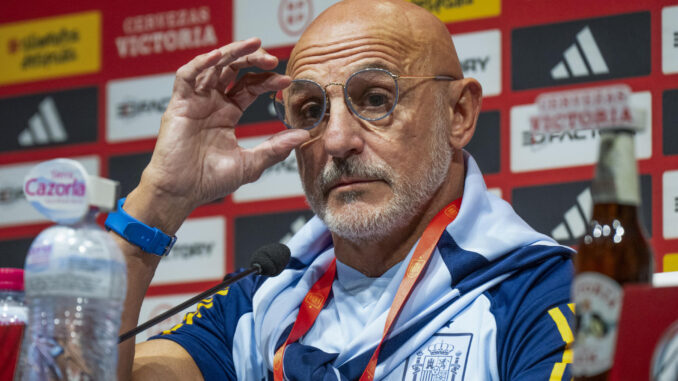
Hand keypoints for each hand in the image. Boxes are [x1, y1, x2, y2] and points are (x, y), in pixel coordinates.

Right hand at [139, 38, 309, 210]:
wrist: (181, 193)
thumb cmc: (210, 181)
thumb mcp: (251, 164)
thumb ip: (275, 148)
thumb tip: (304, 135)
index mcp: (227, 113)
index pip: (250, 86)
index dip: (267, 80)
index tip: (287, 82)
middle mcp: (211, 102)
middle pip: (233, 69)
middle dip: (253, 60)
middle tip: (274, 59)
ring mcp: (194, 101)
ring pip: (213, 65)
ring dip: (233, 52)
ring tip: (255, 45)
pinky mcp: (177, 105)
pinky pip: (187, 75)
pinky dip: (202, 63)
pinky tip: (220, 56)